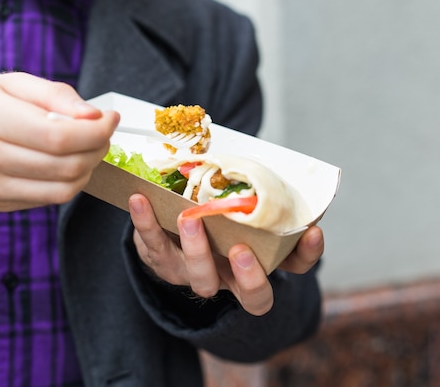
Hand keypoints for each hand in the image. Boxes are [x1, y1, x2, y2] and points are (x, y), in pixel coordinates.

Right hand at [0, 72, 119, 210]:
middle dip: (97, 150)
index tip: (110, 119)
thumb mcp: (7, 82)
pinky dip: (64, 183)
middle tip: (102, 133)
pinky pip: (45, 200)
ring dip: (86, 170)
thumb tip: (95, 116)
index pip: (58, 136)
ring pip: (61, 191)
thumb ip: (54, 95)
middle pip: (65, 166)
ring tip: (87, 149)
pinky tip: (63, 163)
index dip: (96, 132)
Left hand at [128, 194, 323, 315]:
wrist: (168, 221)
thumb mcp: (233, 197)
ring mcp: (199, 274)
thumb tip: (253, 157)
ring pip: (202, 279)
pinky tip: (139, 199)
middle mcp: (234, 276)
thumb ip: (246, 185)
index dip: (307, 253)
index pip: (295, 264)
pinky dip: (146, 223)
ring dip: (196, 250)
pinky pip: (154, 249)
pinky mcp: (164, 264)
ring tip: (188, 220)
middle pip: (253, 295)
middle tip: (240, 250)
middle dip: (250, 276)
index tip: (312, 231)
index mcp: (262, 258)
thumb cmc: (212, 207)